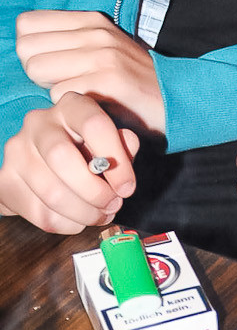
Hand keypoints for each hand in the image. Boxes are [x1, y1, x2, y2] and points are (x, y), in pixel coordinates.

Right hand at [0, 92, 138, 232]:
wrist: (41, 159)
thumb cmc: (83, 146)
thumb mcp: (107, 138)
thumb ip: (121, 142)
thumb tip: (129, 145)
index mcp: (70, 105)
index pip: (94, 125)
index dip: (115, 160)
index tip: (127, 187)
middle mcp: (38, 123)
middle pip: (62, 158)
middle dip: (94, 191)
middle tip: (113, 204)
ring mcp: (17, 151)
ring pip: (51, 193)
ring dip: (83, 213)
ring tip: (100, 214)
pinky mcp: (6, 181)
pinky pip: (39, 214)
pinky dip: (66, 224)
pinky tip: (79, 219)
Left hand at [16, 9, 165, 133]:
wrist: (174, 98)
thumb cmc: (129, 79)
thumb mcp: (102, 48)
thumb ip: (67, 41)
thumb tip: (24, 44)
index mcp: (90, 21)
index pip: (27, 24)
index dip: (32, 49)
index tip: (53, 64)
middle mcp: (95, 32)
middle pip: (26, 49)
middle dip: (36, 72)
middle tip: (63, 82)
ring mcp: (102, 55)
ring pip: (37, 69)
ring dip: (50, 88)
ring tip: (76, 93)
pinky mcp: (107, 82)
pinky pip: (58, 94)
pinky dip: (68, 106)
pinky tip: (87, 106)